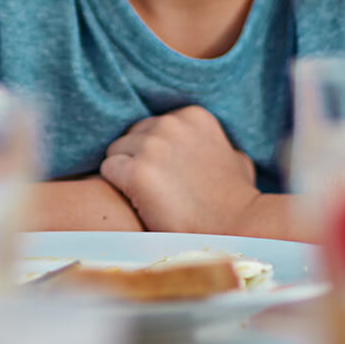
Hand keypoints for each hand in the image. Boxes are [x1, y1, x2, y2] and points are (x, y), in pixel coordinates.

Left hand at [99, 105, 259, 234]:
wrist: (236, 228)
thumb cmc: (236, 199)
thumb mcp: (234, 158)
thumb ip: (216, 144)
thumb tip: (214, 147)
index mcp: (192, 115)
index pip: (152, 126)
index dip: (156, 152)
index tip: (168, 173)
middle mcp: (170, 123)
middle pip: (131, 135)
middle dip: (137, 159)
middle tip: (154, 188)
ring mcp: (152, 146)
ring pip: (115, 151)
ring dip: (124, 173)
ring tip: (144, 197)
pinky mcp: (136, 172)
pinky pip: (108, 170)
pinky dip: (116, 186)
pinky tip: (135, 202)